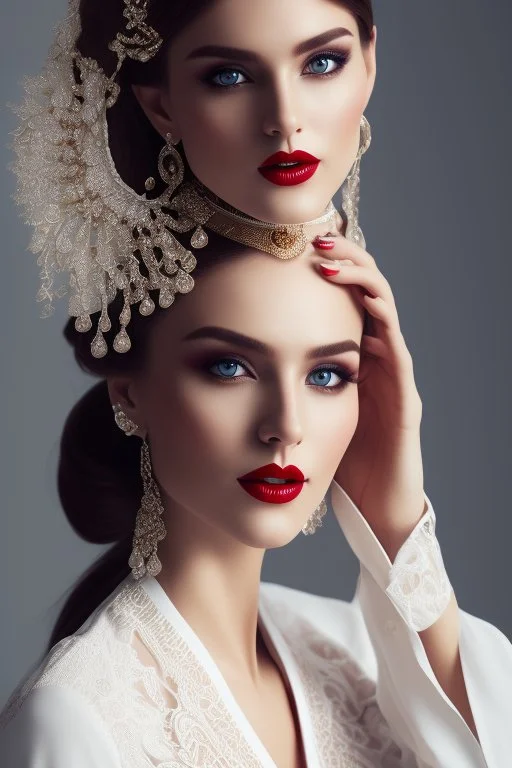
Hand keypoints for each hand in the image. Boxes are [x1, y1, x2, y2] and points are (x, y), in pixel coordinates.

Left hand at [313, 236, 425, 558]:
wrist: (375, 504)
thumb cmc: (336, 461)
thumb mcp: (304, 413)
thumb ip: (283, 385)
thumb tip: (232, 361)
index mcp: (350, 358)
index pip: (340, 298)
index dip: (323, 267)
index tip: (291, 244)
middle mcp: (375, 356)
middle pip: (363, 290)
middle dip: (341, 258)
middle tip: (311, 236)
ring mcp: (393, 371)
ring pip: (382, 306)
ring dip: (358, 276)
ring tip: (327, 256)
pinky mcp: (405, 393)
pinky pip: (396, 343)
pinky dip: (379, 315)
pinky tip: (360, 297)